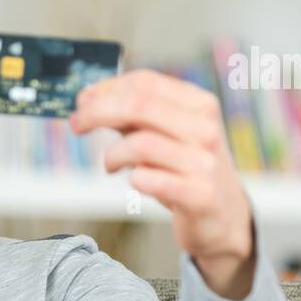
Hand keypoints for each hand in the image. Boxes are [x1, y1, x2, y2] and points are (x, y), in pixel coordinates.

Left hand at [68, 69, 255, 299]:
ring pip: (140, 144)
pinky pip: (148, 180)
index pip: (145, 83)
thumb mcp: (166, 135)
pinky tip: (137, 183)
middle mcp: (205, 129)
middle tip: (76, 124)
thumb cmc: (186, 171)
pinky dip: (133, 180)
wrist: (224, 218)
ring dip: (113, 154)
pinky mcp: (200, 195)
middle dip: (97, 112)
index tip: (83, 100)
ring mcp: (204, 162)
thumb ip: (133, 117)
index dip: (106, 89)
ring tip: (111, 165)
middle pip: (138, 105)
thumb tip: (89, 99)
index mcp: (199, 105)